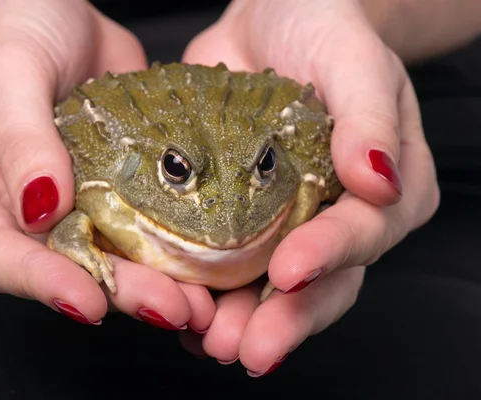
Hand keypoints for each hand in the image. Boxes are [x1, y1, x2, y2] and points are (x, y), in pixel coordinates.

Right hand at [0, 0, 215, 330]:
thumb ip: (22, 140)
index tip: (89, 301)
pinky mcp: (111, 191)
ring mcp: (69, 203)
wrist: (59, 13)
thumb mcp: (9, 72)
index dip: (41, 283)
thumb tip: (42, 209)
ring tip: (198, 304)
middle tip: (170, 308)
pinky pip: (138, 229)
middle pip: (62, 268)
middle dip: (118, 292)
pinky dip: (171, 252)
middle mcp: (19, 210)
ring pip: (108, 258)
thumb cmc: (16, 29)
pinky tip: (205, 268)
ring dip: (154, 285)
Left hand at [181, 0, 439, 374]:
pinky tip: (185, 316)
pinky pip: (229, 266)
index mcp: (384, 188)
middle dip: (284, 320)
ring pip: (272, 289)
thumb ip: (370, 115)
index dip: (330, 258)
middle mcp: (336, 216)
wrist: (269, 21)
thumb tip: (379, 178)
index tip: (290, 275)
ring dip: (240, 321)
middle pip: (322, 282)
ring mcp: (286, 223)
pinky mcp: (240, 219)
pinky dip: (208, 295)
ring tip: (207, 343)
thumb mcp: (354, 57)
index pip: (364, 234)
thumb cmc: (322, 28)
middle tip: (245, 348)